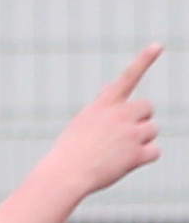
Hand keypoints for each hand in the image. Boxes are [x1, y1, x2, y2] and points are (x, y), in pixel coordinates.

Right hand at [46, 46, 161, 199]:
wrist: (64, 177)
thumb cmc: (71, 150)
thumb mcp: (82, 121)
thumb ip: (102, 103)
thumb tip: (109, 86)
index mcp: (104, 105)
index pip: (128, 77)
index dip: (144, 60)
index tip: (158, 45)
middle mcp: (120, 115)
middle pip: (147, 108)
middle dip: (140, 119)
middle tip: (123, 133)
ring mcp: (130, 135)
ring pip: (152, 130)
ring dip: (140, 140)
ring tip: (118, 152)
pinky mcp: (137, 154)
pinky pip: (155, 152)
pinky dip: (144, 158)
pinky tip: (126, 163)